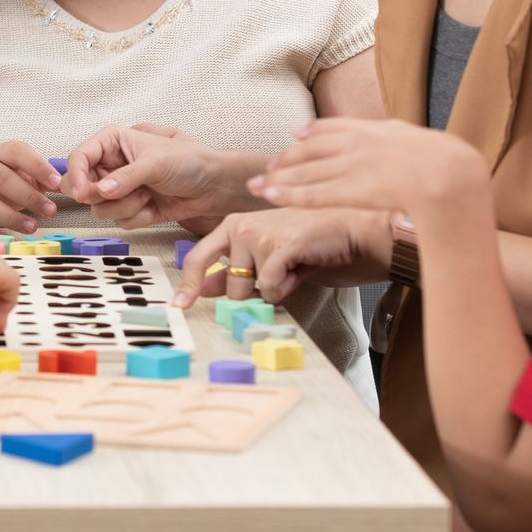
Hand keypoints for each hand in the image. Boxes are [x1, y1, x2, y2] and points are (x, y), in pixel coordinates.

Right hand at [0, 141, 61, 234]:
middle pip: (2, 178)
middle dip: (29, 196)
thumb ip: (40, 179)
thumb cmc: (1, 187)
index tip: (57, 183)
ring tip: (33, 227)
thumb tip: (63, 186)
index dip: (38, 166)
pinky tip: (6, 238)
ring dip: (11, 216)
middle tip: (51, 211)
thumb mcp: (21, 176)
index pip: (17, 151)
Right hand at [64, 123, 256, 228]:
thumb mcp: (155, 162)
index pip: (79, 157)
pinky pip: (118, 221)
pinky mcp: (129, 208)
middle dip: (99, 195)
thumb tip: (101, 190)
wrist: (211, 185)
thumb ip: (126, 177)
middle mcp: (111, 166)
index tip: (82, 193)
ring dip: (125, 206)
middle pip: (81, 187)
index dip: (74, 176)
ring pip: (99, 208)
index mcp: (112, 143)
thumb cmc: (188, 160)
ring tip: (147, 194)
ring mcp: (118, 189)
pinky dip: (137, 216)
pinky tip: (153, 204)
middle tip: (115, 194)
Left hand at [173, 208, 391, 307]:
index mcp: (233, 225)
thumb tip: (204, 289)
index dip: (189, 286)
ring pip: (251, 290)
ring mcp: (258, 233)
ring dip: (275, 288)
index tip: (181, 306)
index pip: (198, 258)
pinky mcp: (279, 244)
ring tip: (293, 266)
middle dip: (254, 293)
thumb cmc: (310, 243)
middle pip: (229, 287)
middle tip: (279, 272)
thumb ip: (233, 270)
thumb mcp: (266, 256)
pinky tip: (300, 267)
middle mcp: (240, 226)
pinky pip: (271, 288)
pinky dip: (288, 288)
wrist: (350, 230)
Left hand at [248, 119, 486, 222]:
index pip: (336, 128)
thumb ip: (407, 144)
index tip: (297, 136)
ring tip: (257, 186)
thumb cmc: (449, 167)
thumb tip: (407, 146)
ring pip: (306, 172)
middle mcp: (359, 144)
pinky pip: (312, 193)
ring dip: (278, 178)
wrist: (451, 177)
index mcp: (378, 130)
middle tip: (269, 167)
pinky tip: (270, 196)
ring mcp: (352, 166)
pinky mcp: (348, 190)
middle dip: (288, 158)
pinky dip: (288, 194)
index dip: (313, 132)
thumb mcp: (426, 144)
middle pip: (313, 149)